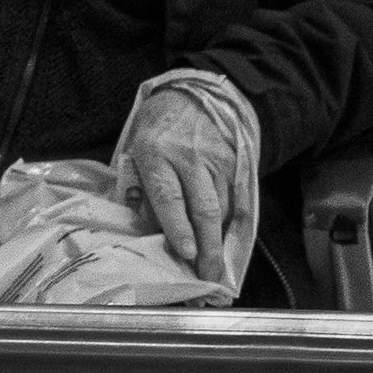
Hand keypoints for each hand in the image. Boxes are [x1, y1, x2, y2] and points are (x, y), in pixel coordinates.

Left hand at [123, 86, 240, 283]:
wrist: (189, 95)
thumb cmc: (155, 131)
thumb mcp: (136, 154)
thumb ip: (142, 191)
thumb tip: (152, 234)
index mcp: (155, 155)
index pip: (169, 198)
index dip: (179, 229)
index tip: (188, 254)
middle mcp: (188, 157)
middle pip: (204, 209)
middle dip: (208, 248)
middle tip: (209, 277)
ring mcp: (216, 159)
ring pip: (223, 207)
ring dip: (221, 241)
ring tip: (216, 267)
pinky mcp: (235, 160)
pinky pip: (236, 199)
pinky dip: (232, 224)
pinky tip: (229, 243)